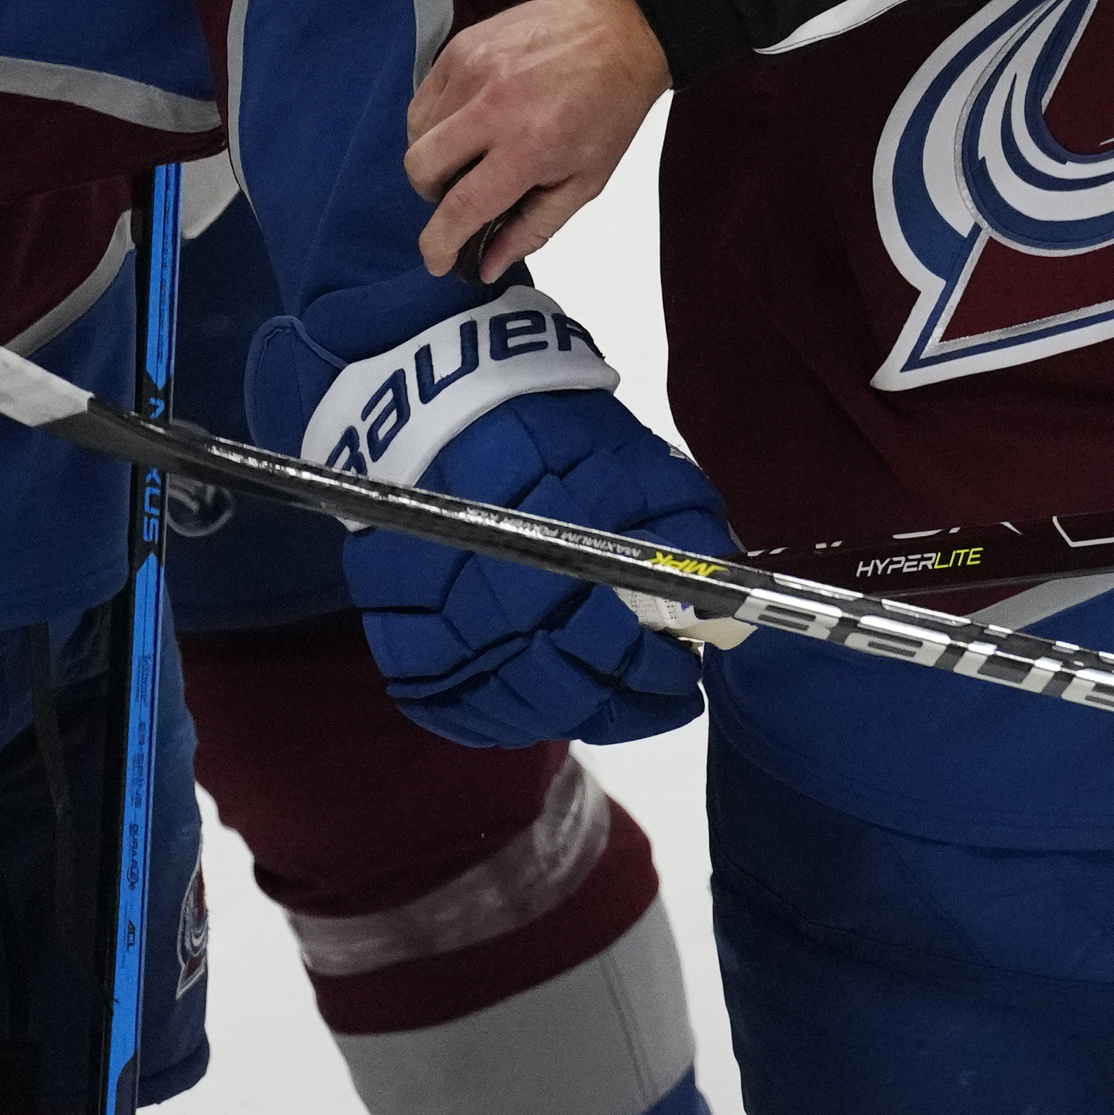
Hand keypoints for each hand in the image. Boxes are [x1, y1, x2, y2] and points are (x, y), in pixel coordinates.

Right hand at [261, 294, 722, 748]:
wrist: (436, 396)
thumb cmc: (551, 427)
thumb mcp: (636, 461)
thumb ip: (682, 529)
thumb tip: (721, 605)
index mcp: (549, 543)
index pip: (608, 644)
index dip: (654, 672)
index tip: (686, 674)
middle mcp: (483, 592)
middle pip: (555, 687)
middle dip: (619, 703)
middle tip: (659, 698)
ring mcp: (429, 615)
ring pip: (502, 705)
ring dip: (563, 716)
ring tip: (606, 704)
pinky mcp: (392, 626)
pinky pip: (445, 704)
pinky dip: (494, 718)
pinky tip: (536, 709)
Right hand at [410, 0, 671, 282]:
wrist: (621, 32)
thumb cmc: (609, 108)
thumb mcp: (585, 181)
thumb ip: (533, 227)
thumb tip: (489, 265)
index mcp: (529, 147)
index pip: (461, 207)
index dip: (440, 243)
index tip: (438, 259)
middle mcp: (493, 106)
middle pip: (421, 167)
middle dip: (431, 194)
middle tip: (461, 192)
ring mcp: (473, 69)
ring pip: (416, 131)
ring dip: (434, 154)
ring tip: (472, 150)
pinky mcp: (462, 44)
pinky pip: (424, 95)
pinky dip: (436, 118)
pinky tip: (469, 119)